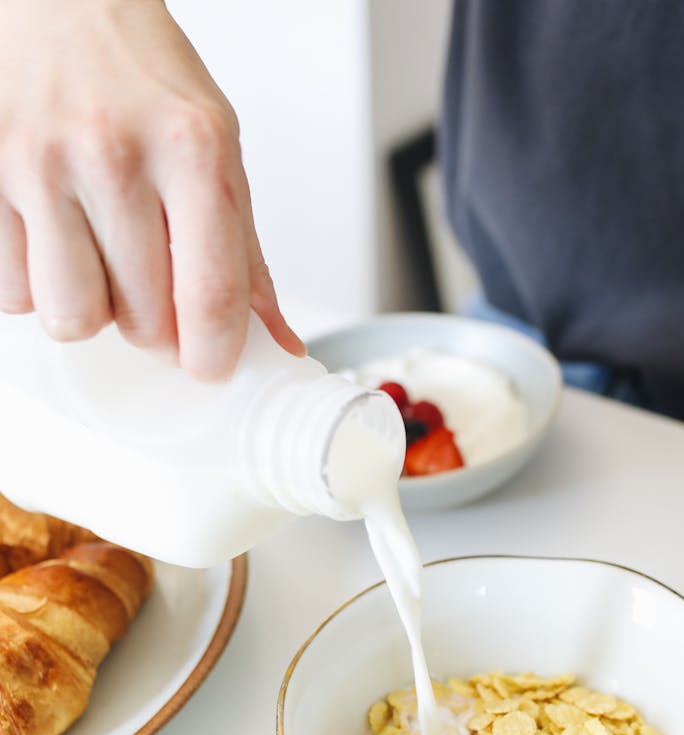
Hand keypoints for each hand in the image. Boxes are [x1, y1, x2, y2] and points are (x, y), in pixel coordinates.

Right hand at [0, 0, 303, 378]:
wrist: (55, 0)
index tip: (211, 366)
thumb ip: (244, 254)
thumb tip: (274, 342)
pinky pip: (13, 293)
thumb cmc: (138, 75)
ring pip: (73, 318)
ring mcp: (39, 165)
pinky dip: (34, 282)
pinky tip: (50, 235)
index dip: (214, 354)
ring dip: (90, 307)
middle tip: (147, 277)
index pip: (212, 296)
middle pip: (143, 323)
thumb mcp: (215, 147)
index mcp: (192, 148)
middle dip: (152, 322)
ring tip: (95, 256)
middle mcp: (113, 154)